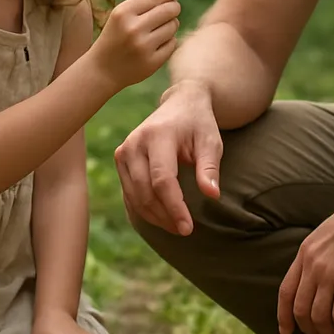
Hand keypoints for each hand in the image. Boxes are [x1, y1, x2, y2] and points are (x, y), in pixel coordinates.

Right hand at [89, 0, 180, 88]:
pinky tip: (156, 45)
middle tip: (171, 10)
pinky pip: (173, 43)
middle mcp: (134, 28)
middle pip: (169, 10)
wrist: (102, 70)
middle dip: (173, 8)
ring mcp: (144, 46)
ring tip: (157, 31)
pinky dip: (168, 41)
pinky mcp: (152, 62)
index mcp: (123, 13)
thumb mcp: (120, 17)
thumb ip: (143, 5)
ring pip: (173, 26)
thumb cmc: (114, 38)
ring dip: (170, 25)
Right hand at [115, 80, 221, 234]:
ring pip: (133, 195)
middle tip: (185, 230)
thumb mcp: (211, 141)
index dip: (174, 207)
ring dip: (154, 216)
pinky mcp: (121, 159)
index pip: (162, 179)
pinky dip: (143, 209)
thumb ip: (209, 167)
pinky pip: (128, 192)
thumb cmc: (198, 124)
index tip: (188, 227)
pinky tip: (161, 218)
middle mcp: (135, 143)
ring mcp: (124, 151)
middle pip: (144, 190)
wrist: (181, 103)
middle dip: (164, 215)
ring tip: (176, 226)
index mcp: (157, 135)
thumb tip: (212, 195)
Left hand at [278, 181, 333, 333]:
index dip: (284, 315)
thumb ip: (315, 255)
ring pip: (319, 317)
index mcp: (305, 252)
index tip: (286, 332)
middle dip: (308, 330)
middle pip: (300, 309)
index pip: (286, 291)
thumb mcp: (325, 234)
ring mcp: (330, 274)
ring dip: (325, 333)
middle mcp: (313, 265)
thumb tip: (311, 277)